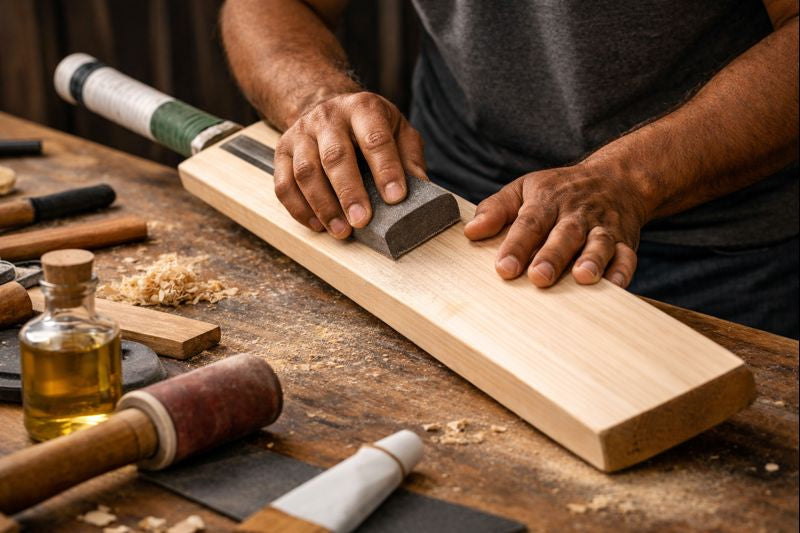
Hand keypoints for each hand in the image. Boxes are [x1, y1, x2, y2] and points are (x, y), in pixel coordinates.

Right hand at [273, 91, 425, 237]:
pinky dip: (299, 209)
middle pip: (335, 156)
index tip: (395, 198)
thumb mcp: (398, 130)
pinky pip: (284, 184)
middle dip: (349, 192)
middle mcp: (328, 117)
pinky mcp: (282, 151)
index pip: (375, 138)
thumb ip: (410, 158)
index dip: (386, 169)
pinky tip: (318, 225)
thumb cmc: (370, 126)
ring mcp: (301, 133)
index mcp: (363, 108)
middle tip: (362, 221)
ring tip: (341, 231)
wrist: (329, 107)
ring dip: (323, 205)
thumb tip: (423, 190)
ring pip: (306, 172)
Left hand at [464, 162, 649, 287]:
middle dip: (553, 256)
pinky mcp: (625, 242)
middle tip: (539, 277)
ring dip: (592, 260)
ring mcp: (603, 228)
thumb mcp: (525, 188)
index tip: (503, 268)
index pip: (530, 222)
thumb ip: (497, 209)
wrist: (617, 179)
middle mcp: (576, 214)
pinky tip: (616, 286)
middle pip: (564, 235)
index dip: (516, 245)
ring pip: (599, 244)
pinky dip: (623, 271)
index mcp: (548, 200)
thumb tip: (471, 231)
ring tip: (583, 277)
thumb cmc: (560, 190)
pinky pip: (627, 256)